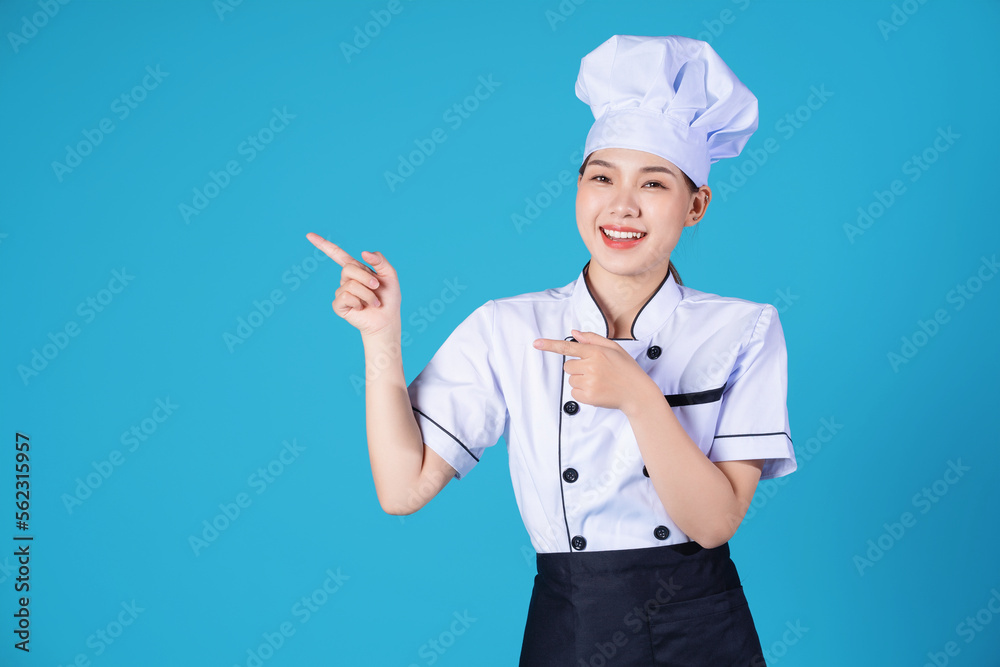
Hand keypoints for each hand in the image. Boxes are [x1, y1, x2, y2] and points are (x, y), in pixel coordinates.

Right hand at [306, 233, 400, 337]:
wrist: (387, 320)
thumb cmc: (389, 298)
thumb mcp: (389, 274)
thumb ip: (380, 260)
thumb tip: (363, 253)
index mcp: (357, 269)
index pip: (338, 255)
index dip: (324, 245)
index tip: (309, 235)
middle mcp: (346, 280)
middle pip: (348, 268)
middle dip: (366, 278)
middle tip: (377, 287)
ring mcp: (342, 293)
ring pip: (350, 285)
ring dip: (367, 294)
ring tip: (374, 302)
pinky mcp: (339, 306)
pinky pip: (345, 297)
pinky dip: (358, 302)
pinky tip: (362, 308)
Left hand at [532, 328, 654, 413]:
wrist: (638, 393)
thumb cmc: (626, 369)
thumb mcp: (614, 348)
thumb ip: (592, 339)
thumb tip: (574, 333)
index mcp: (596, 352)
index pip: (568, 347)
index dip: (550, 345)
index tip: (536, 343)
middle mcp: (591, 366)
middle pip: (568, 366)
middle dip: (578, 368)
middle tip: (596, 371)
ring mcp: (590, 382)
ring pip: (571, 380)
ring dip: (581, 381)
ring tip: (599, 381)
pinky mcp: (589, 397)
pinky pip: (574, 393)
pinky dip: (583, 393)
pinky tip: (597, 390)